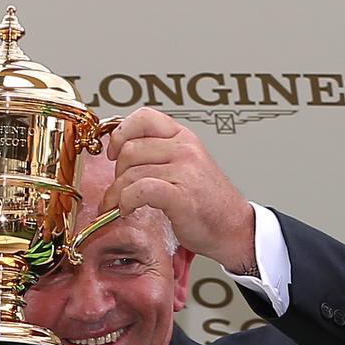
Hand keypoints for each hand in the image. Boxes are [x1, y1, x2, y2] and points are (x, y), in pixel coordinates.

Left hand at [105, 109, 256, 274]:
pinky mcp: (180, 195)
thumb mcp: (185, 166)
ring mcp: (184, 170)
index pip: (144, 118)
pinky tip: (128, 210)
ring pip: (130, 173)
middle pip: (129, 150)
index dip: (121, 133)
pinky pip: (139, 191)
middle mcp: (184, 149)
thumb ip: (158, 155)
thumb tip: (119, 154)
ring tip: (119, 206)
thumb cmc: (204, 201)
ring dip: (116, 194)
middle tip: (117, 191)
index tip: (113, 153)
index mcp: (183, 137)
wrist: (231, 226)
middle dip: (116, 174)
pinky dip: (126, 202)